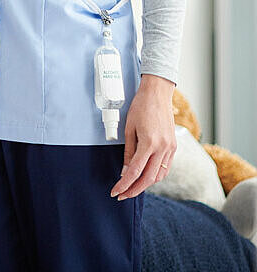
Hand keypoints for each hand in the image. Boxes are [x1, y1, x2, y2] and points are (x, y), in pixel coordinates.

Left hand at [110, 74, 176, 199]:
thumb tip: (125, 170)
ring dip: (146, 184)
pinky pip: (165, 167)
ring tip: (132, 187)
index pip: (135, 171)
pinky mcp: (173, 147)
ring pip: (159, 175)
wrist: (157, 94)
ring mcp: (170, 149)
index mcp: (149, 143)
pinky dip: (155, 175)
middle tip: (122, 195)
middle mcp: (163, 148)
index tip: (115, 191)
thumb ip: (128, 152)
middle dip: (134, 189)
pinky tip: (146, 177)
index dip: (124, 184)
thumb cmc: (140, 107)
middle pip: (149, 179)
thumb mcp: (129, 128)